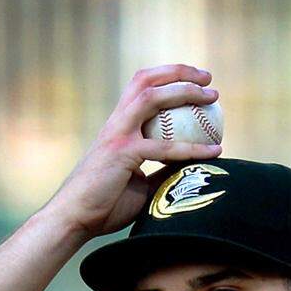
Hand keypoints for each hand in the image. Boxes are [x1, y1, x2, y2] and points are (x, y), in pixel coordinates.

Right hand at [46, 64, 222, 239]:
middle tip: (208, 79)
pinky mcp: (123, 153)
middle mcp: (117, 122)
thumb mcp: (138, 184)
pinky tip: (215, 150)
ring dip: (184, 91)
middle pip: (147, 81)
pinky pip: (164, 147)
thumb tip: (187, 169)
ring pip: (153, 98)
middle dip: (178, 72)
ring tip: (212, 96)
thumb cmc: (104, 206)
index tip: (196, 83)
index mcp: (118, 125)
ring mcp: (118, 134)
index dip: (168, 78)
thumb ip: (159, 171)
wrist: (75, 218)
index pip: (142, 88)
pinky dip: (192, 147)